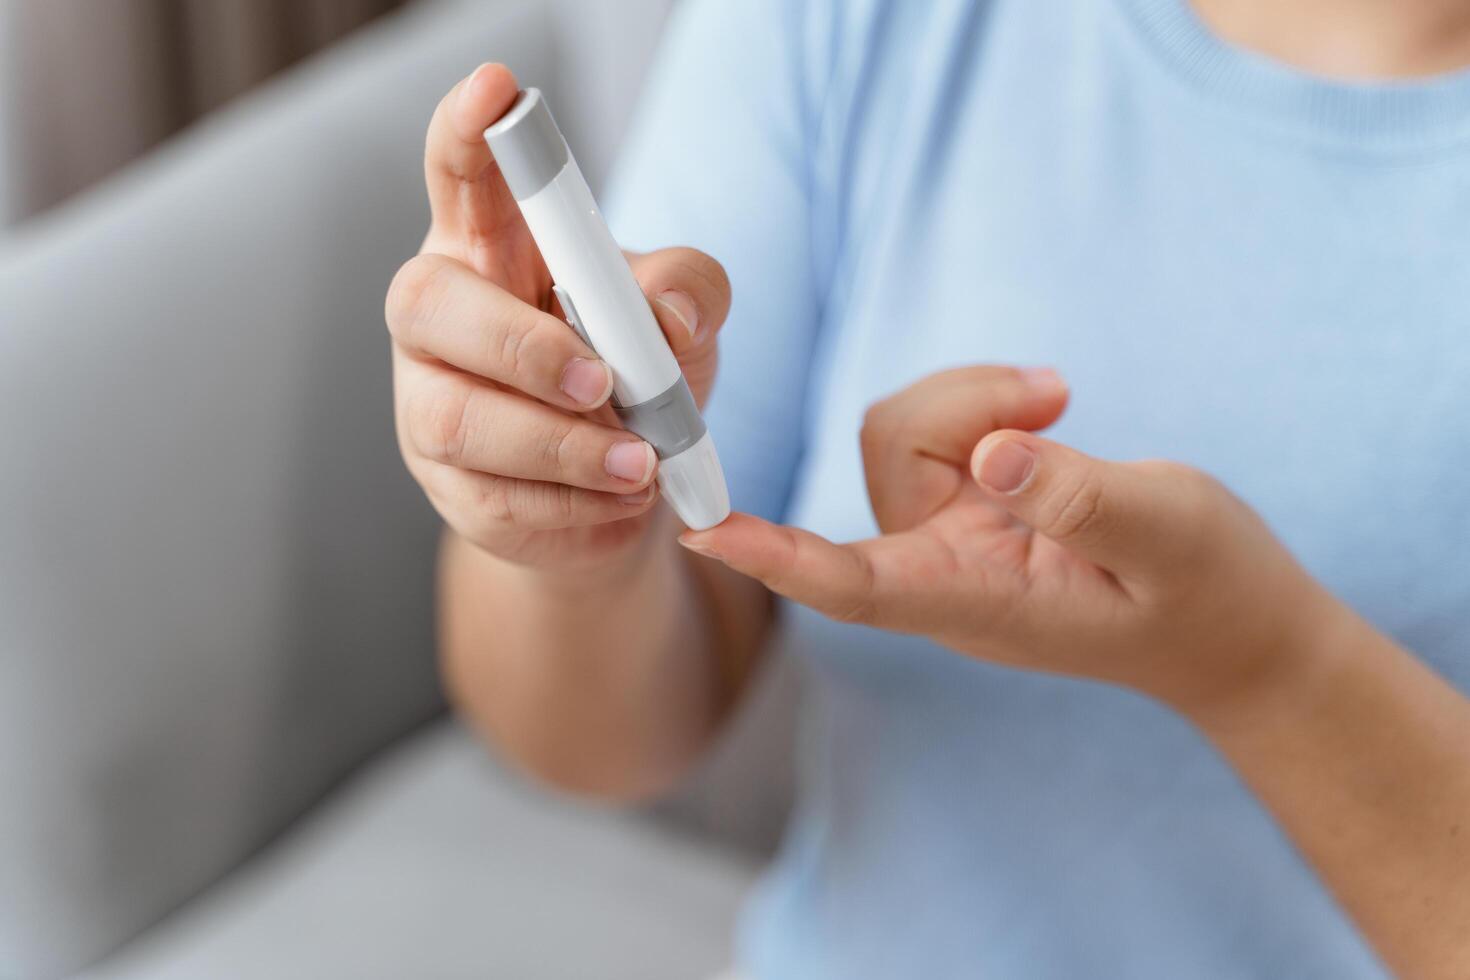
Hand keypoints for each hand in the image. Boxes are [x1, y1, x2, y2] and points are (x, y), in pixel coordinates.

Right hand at [386, 64, 729, 571]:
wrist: (621, 495)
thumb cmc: (640, 380)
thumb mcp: (683, 323)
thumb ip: (688, 293)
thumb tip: (668, 321)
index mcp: (490, 250)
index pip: (461, 177)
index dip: (467, 133)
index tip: (495, 88)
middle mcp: (440, 319)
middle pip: (429, 303)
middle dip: (521, 345)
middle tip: (604, 381)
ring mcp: (429, 405)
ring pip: (461, 419)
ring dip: (562, 446)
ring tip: (641, 464)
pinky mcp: (450, 489)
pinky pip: (497, 499)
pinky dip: (575, 505)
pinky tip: (624, 499)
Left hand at [680, 366, 1343, 711]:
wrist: (1233, 628)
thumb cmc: (1211, 591)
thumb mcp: (1171, 531)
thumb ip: (1083, 494)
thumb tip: (993, 455)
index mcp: (978, 600)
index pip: (855, 585)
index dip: (778, 556)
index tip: (701, 532)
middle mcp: (944, 571)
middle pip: (886, 451)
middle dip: (963, 400)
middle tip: (1059, 395)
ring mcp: (952, 535)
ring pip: (904, 427)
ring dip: (977, 396)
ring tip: (1062, 404)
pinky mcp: (969, 502)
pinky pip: (936, 424)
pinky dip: (986, 402)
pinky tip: (1048, 415)